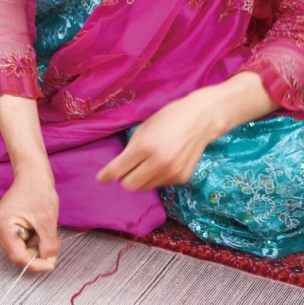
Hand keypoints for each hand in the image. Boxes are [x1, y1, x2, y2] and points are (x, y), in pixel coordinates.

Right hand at [0, 171, 59, 271]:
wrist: (33, 175)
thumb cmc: (39, 192)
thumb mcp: (48, 220)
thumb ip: (49, 244)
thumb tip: (50, 262)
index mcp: (1, 226)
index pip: (18, 256)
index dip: (36, 263)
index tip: (51, 265)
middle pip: (17, 253)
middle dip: (37, 252)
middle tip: (54, 244)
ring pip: (18, 247)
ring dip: (34, 244)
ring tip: (45, 229)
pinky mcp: (1, 225)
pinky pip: (17, 240)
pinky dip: (30, 238)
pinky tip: (38, 227)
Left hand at [97, 90, 219, 190]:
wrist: (202, 118)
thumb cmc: (170, 117)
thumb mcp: (145, 127)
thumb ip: (131, 148)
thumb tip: (119, 168)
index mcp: (145, 147)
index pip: (118, 170)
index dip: (106, 175)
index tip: (101, 178)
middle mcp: (158, 163)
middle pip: (129, 185)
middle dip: (125, 178)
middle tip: (128, 168)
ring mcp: (172, 172)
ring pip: (145, 187)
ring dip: (142, 178)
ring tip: (150, 163)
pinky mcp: (181, 177)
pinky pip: (161, 183)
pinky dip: (158, 176)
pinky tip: (166, 162)